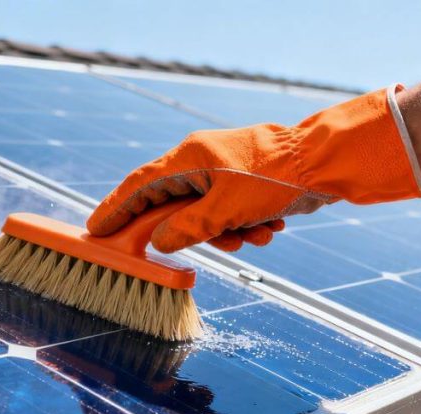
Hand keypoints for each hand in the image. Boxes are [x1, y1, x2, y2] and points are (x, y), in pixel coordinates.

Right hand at [87, 87, 420, 253]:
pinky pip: (228, 214)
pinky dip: (243, 226)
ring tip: (251, 235)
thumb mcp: (224, 211)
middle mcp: (201, 161)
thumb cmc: (274, 178)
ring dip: (224, 234)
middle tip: (192, 249)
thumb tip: (159, 242)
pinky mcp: (243, 184)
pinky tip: (268, 227)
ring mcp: (222, 172)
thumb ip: (186, 230)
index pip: (137, 185)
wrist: (326, 164)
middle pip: (171, 204)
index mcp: (188, 157)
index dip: (114, 208)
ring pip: (203, 215)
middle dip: (188, 233)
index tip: (94, 229)